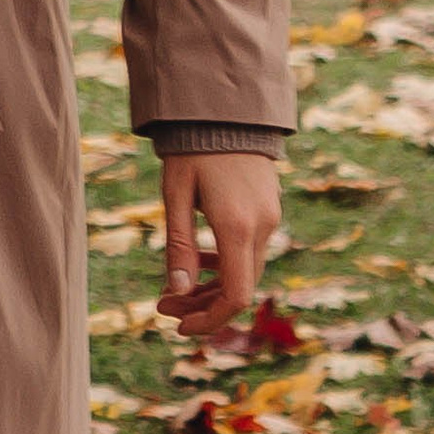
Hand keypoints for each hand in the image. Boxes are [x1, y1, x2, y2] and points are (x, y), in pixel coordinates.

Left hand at [157, 150, 282, 342]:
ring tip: (174, 289)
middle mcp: (262, 226)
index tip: (180, 326)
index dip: (210, 320)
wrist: (226, 106)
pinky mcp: (268, 207)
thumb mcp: (176, 195)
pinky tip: (199, 261)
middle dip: (202, 304)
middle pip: (239, 287)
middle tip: (164, 305)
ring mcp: (269, 216)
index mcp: (238, 227)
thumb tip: (178, 293)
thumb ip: (179, 246)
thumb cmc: (194, 148)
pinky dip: (225, 264)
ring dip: (212, 286)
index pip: (236, 296)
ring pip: (244, 270)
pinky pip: (249, 250)